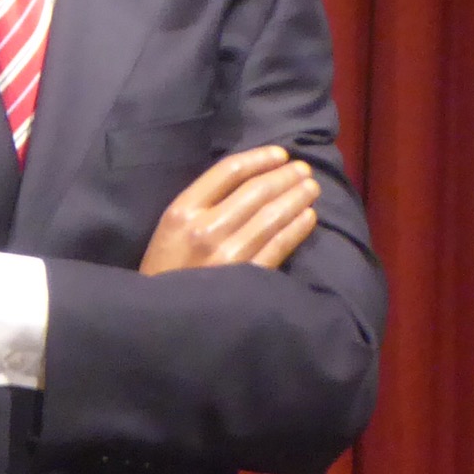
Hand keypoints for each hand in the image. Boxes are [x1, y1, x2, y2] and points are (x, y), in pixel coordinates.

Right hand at [142, 147, 321, 275]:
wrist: (162, 318)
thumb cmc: (166, 269)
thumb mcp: (170, 229)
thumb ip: (201, 205)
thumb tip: (251, 179)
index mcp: (182, 211)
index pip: (229, 171)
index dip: (260, 158)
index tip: (281, 154)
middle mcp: (205, 229)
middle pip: (257, 191)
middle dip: (286, 176)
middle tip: (304, 171)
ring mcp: (227, 254)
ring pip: (272, 215)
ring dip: (298, 197)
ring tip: (311, 189)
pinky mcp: (246, 277)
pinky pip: (279, 244)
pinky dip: (298, 227)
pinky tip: (308, 217)